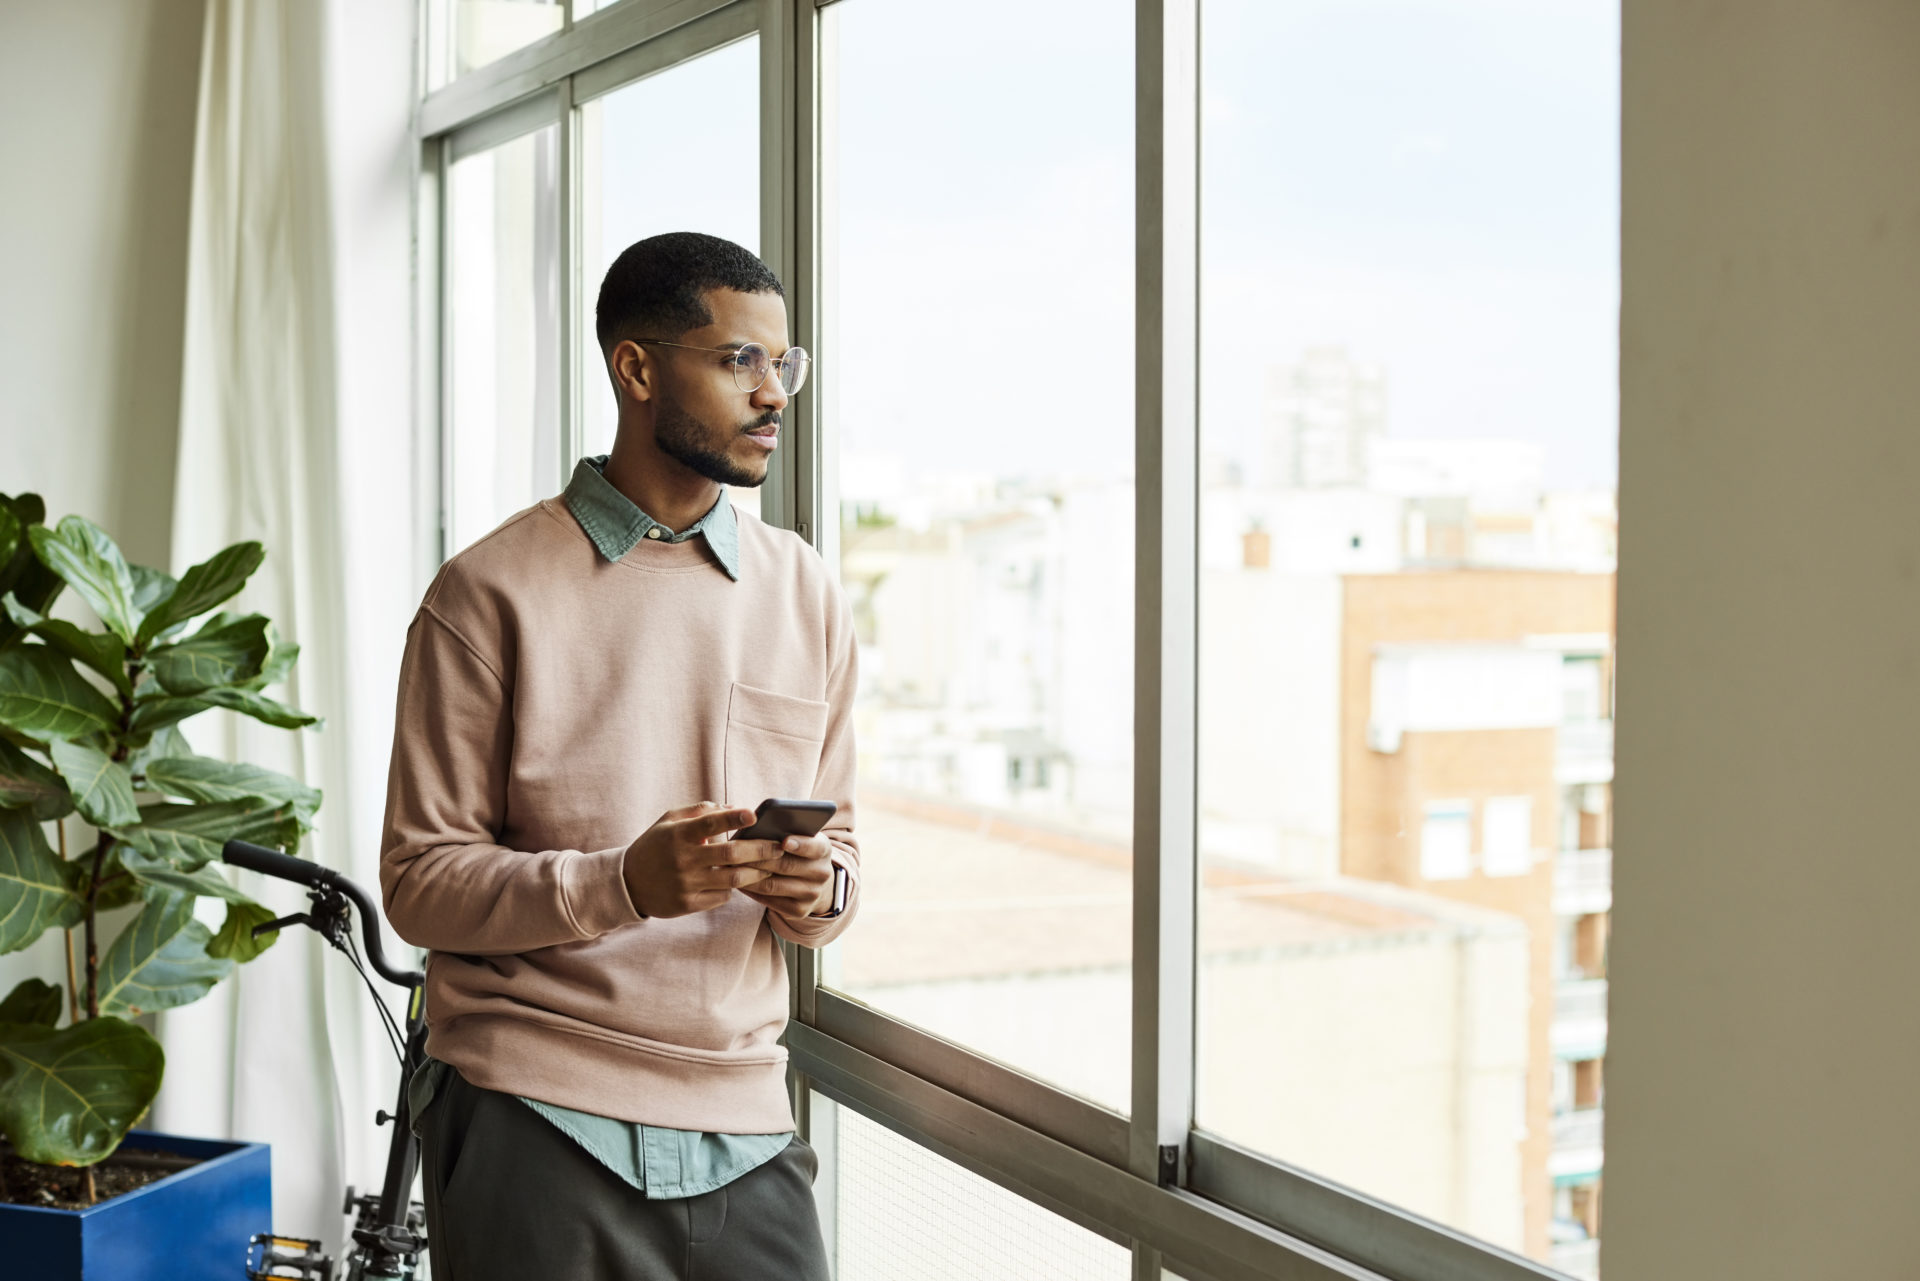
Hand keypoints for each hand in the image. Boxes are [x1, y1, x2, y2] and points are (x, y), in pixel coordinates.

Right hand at [621, 802, 773, 918]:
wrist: (629, 883)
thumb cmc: (655, 846)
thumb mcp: (669, 821)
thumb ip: (699, 811)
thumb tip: (733, 807)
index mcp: (678, 835)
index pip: (710, 824)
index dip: (733, 818)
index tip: (754, 815)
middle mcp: (683, 859)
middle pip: (730, 855)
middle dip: (760, 850)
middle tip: (779, 847)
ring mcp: (686, 884)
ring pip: (732, 879)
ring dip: (756, 872)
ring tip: (771, 866)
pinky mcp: (688, 904)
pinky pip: (722, 896)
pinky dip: (734, 888)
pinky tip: (742, 881)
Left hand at [737, 833, 835, 917]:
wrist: (812, 882)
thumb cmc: (796, 851)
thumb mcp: (799, 836)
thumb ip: (785, 827)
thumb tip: (753, 818)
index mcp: (824, 850)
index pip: (814, 846)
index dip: (801, 844)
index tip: (784, 841)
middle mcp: (822, 873)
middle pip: (787, 865)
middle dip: (759, 858)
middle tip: (736, 852)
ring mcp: (812, 894)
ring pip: (774, 885)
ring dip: (749, 876)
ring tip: (730, 867)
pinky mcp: (799, 911)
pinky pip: (770, 901)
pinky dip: (752, 891)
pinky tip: (738, 882)